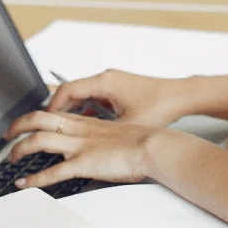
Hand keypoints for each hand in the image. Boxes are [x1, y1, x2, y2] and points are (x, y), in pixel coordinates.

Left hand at [4, 109, 190, 188]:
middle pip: (38, 119)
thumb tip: (99, 149)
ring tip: (11, 159)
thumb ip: (103, 140)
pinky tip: (24, 184)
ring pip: (38, 140)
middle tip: (6, 135)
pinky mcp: (84, 163)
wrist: (155, 146)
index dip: (34, 117)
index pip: (53, 114)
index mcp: (87, 123)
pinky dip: (34, 179)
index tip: (25, 123)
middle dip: (17, 125)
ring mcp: (79, 146)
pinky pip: (52, 171)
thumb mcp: (119, 135)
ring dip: (20, 149)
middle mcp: (79, 130)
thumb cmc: (144, 142)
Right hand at [46, 70, 193, 127]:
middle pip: (71, 93)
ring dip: (73, 112)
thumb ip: (103, 135)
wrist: (182, 96)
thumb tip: (85, 148)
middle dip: (58, 111)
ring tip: (64, 131)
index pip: (67, 90)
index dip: (52, 107)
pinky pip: (96, 99)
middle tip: (47, 127)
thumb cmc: (161, 105)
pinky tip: (88, 128)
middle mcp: (106, 79)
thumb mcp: (128, 125)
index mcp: (104, 82)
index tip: (44, 122)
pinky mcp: (120, 91)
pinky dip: (88, 112)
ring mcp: (113, 84)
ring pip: (83, 97)